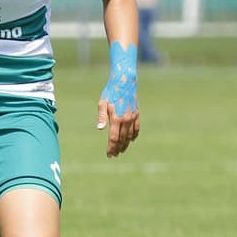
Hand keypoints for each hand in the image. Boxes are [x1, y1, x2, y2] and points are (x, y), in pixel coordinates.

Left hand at [97, 41, 139, 157]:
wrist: (125, 82)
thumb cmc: (111, 92)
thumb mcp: (102, 103)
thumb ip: (101, 117)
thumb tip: (99, 128)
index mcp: (116, 118)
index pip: (114, 138)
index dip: (111, 148)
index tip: (109, 154)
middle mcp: (126, 120)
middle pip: (122, 140)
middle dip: (117, 148)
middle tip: (114, 155)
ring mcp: (133, 117)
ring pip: (130, 136)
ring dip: (126, 144)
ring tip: (121, 150)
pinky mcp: (137, 114)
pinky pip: (137, 128)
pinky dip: (134, 135)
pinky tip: (132, 140)